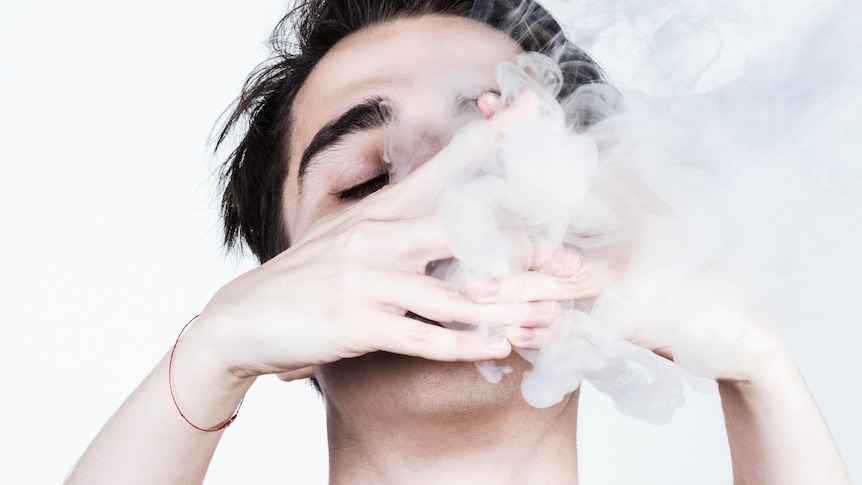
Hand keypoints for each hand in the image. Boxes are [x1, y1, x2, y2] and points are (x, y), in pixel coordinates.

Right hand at [182, 97, 564, 383]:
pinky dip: (466, 345)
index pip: (442, 166)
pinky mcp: (358, 322)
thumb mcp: (345, 236)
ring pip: (455, 294)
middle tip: (572, 262)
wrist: (242, 320)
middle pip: (465, 233)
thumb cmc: (302, 279)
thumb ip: (391, 224)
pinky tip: (500, 349)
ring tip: (552, 319)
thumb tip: (438, 219)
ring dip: (509, 310)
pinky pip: (425, 336)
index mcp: (379, 212)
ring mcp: (367, 279)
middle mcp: (378, 237)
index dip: (488, 138)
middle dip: (523, 249)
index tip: (527, 111)